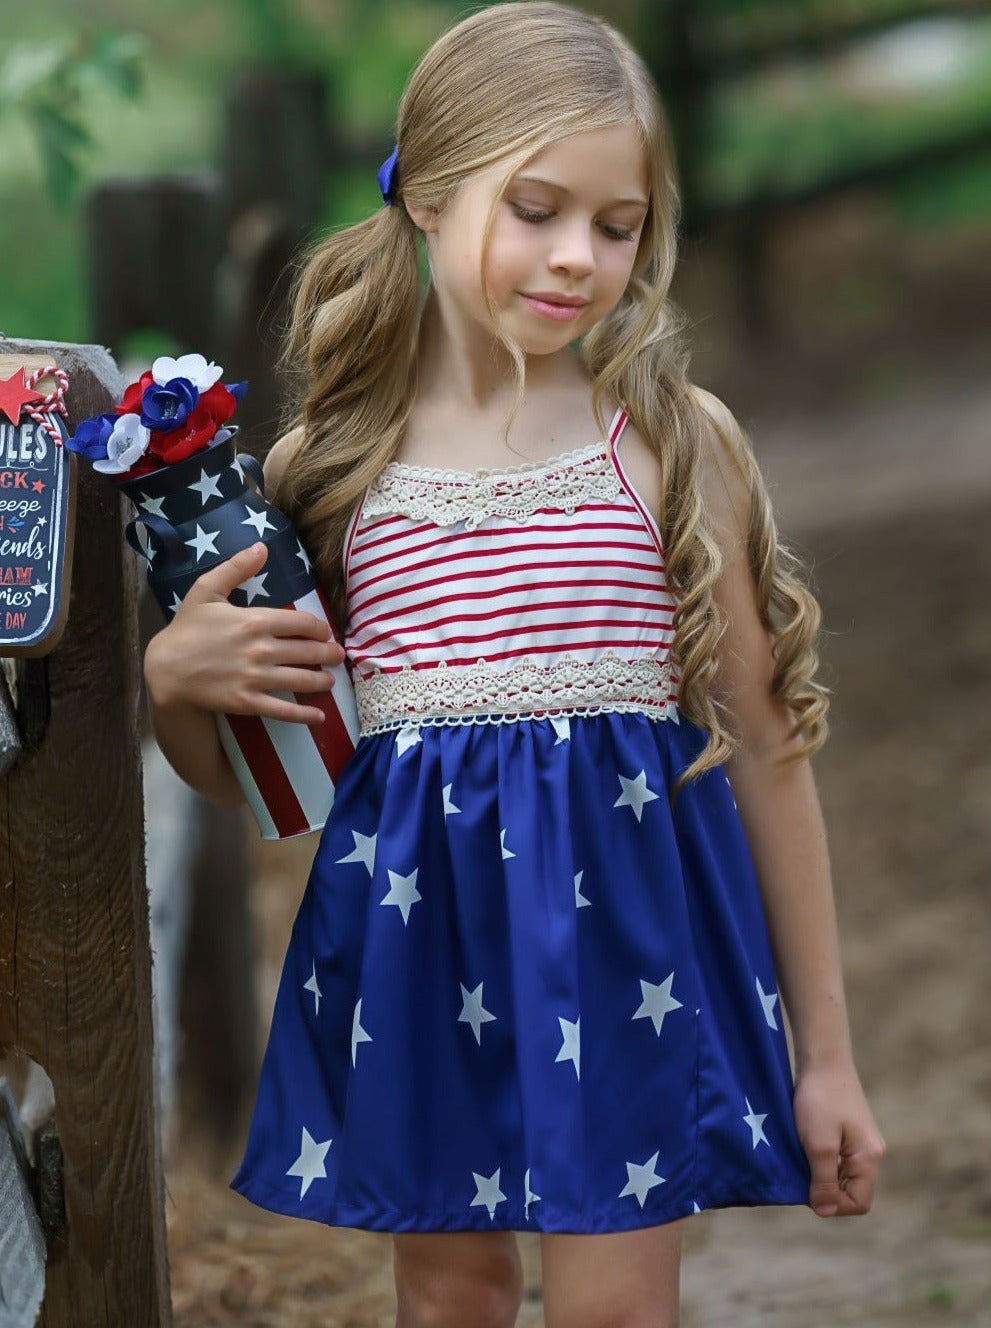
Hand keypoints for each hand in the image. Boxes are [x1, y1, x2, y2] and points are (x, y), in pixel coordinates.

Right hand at [144, 542, 344, 724]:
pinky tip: (319, 717)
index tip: (325, 632)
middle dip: (328, 654)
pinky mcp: (247, 702)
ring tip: (331, 681)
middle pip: (308, 652)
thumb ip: (236, 568)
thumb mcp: (206, 590)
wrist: (165, 669)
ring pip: (301, 680)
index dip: (320, 629)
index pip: (303, 624)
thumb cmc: (187, 628)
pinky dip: (304, 715)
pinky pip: (283, 710)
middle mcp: (260, 650)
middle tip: (338, 655)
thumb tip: (261, 546)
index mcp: (254, 621)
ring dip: (322, 681)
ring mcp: (255, 678)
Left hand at [792, 1059, 885, 1217]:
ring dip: (820, 1171)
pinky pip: (837, 1156)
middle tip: (801, 1170)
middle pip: (851, 1189)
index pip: (859, 1203)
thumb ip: (824, 1180)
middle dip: (826, 1188)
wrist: (822, 1057)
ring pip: (842, 1173)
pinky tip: (803, 1144)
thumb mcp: (819, 1144)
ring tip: (800, 1156)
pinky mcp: (848, 1128)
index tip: (809, 1188)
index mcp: (870, 1158)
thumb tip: (824, 1211)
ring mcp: (860, 1139)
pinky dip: (820, 1156)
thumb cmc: (820, 1100)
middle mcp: (871, 1152)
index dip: (833, 1204)